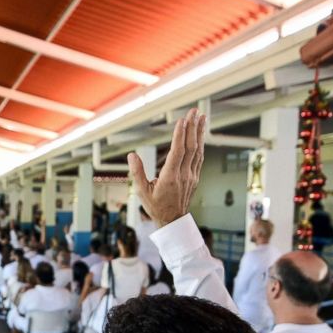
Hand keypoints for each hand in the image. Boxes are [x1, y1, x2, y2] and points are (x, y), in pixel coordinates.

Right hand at [128, 107, 205, 227]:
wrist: (172, 221)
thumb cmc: (156, 207)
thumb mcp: (141, 192)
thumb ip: (137, 173)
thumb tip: (131, 155)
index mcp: (170, 178)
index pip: (177, 153)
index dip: (180, 136)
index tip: (182, 121)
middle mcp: (183, 175)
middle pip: (190, 147)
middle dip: (192, 127)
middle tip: (194, 111)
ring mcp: (191, 176)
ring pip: (197, 150)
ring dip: (199, 132)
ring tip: (201, 116)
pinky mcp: (194, 177)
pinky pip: (199, 157)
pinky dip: (200, 143)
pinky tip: (200, 133)